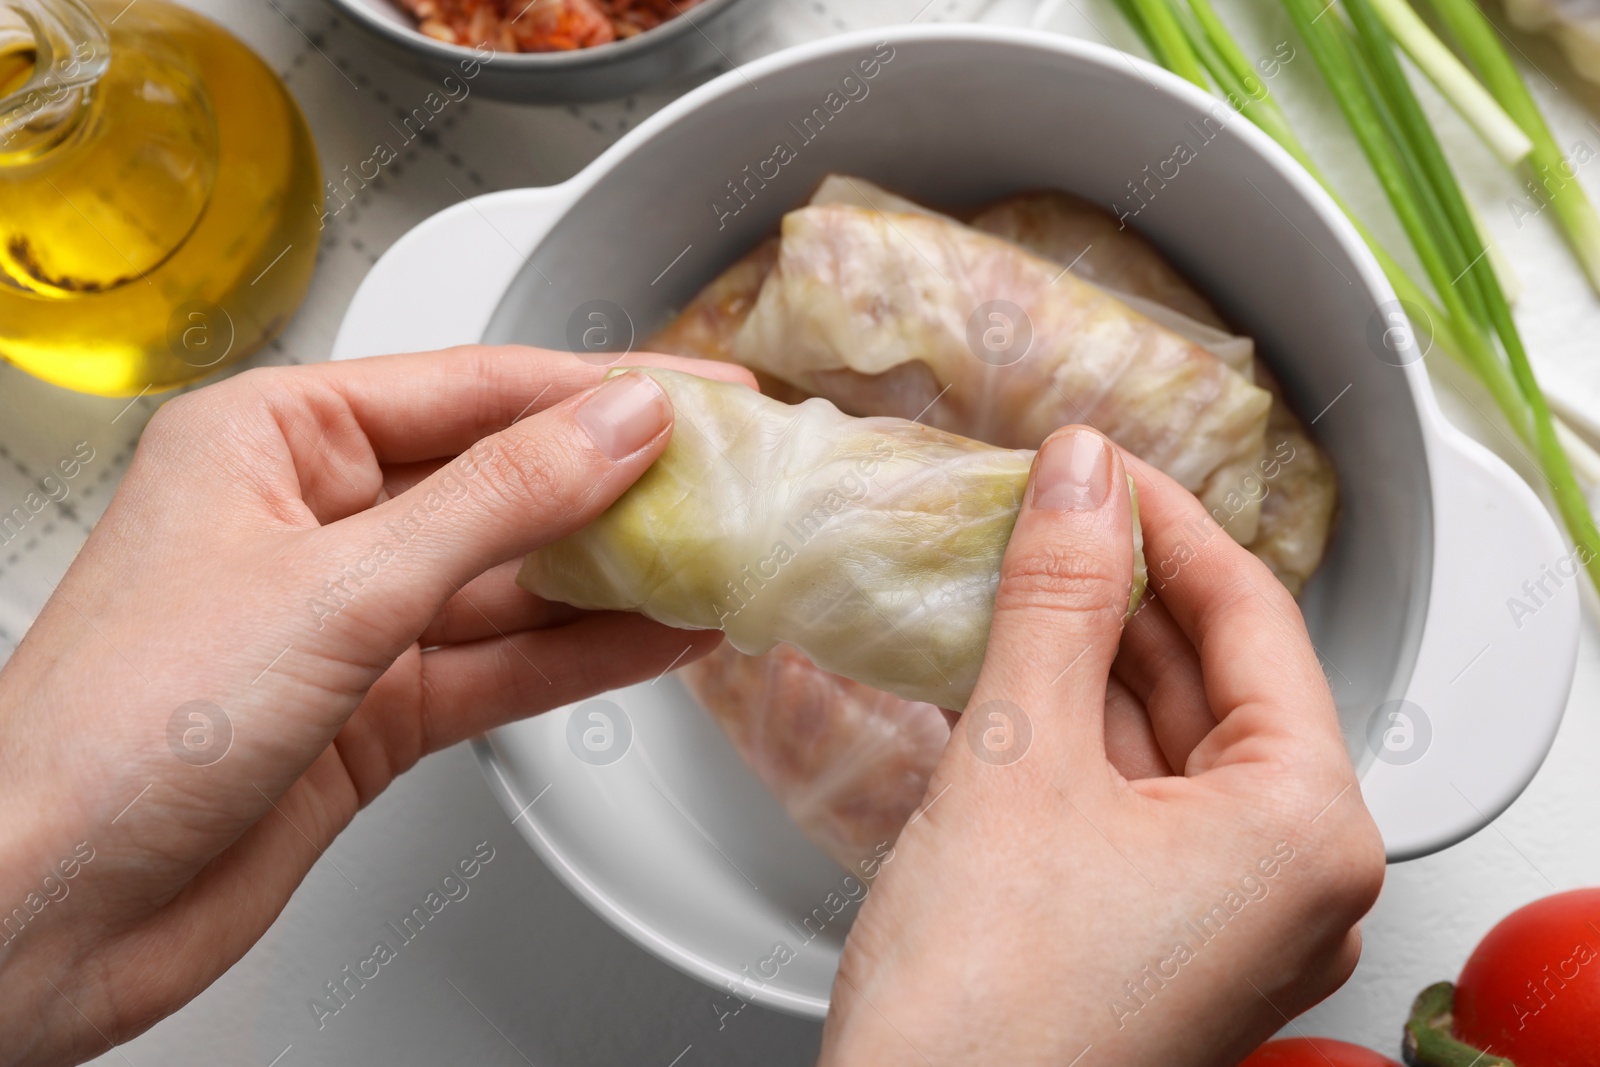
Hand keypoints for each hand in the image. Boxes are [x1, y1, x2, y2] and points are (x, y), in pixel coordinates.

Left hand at [0, 346, 750, 1066]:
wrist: (45, 913)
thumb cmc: (118, 729)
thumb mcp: (337, 587)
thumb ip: (497, 504)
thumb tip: (616, 422)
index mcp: (274, 441)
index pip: (471, 390)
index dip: (595, 388)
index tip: (697, 390)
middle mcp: (314, 522)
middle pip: (501, 484)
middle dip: (617, 486)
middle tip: (728, 477)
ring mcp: (350, 621)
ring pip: (513, 583)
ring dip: (616, 579)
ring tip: (721, 559)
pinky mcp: (375, 711)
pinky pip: (502, 665)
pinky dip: (583, 655)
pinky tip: (661, 639)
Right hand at [822, 426, 1384, 1065]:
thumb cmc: (983, 1017)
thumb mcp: (1017, 762)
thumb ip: (1058, 601)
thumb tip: (1080, 478)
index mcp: (1307, 832)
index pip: (1251, 618)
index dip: (1164, 520)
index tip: (1093, 462)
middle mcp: (1294, 884)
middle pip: (1213, 680)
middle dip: (1121, 589)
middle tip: (1039, 509)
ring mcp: (1230, 922)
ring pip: (1166, 742)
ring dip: (1088, 657)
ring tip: (1012, 579)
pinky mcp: (1162, 942)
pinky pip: (1132, 803)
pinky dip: (1073, 735)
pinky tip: (1011, 678)